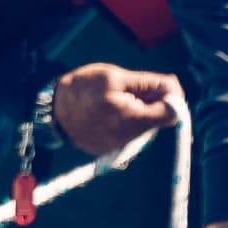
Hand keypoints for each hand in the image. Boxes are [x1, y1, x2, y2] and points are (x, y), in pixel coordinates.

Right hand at [49, 62, 183, 158]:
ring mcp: (121, 146)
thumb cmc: (82, 88)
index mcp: (133, 118)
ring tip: (117, 99)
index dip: (172, 99)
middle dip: (153, 103)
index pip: (171, 115)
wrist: (53, 110)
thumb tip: (175, 88)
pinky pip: (130, 134)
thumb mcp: (115, 77)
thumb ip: (148, 84)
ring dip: (139, 111)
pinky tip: (109, 111)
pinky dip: (126, 121)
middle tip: (133, 88)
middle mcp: (130, 138)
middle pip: (158, 121)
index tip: (161, 87)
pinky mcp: (112, 150)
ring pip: (144, 127)